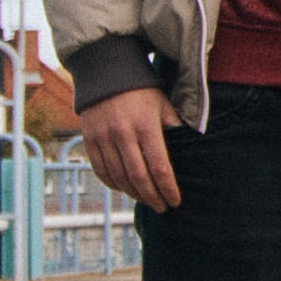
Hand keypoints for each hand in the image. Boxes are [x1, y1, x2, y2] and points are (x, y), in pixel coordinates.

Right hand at [75, 89, 180, 211]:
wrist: (106, 73)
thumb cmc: (141, 91)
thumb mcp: (163, 105)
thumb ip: (174, 128)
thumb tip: (191, 149)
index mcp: (146, 126)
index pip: (160, 167)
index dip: (168, 189)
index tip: (175, 201)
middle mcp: (123, 134)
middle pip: (139, 177)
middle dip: (152, 197)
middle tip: (162, 207)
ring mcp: (104, 138)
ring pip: (119, 177)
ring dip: (133, 193)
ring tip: (146, 199)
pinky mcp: (89, 140)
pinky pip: (101, 171)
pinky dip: (113, 184)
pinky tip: (124, 189)